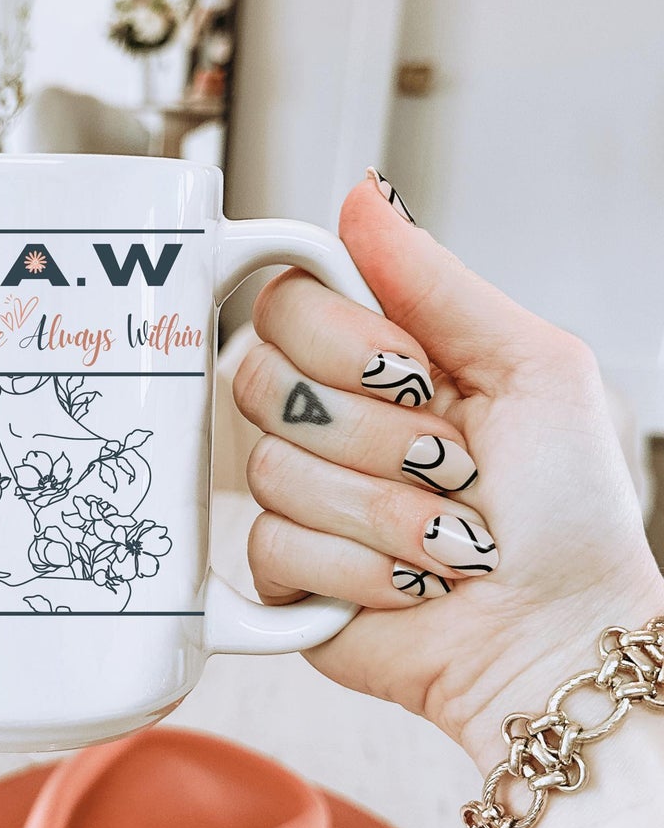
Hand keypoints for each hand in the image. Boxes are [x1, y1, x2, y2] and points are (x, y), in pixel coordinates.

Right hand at [233, 169, 663, 772]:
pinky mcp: (283, 574)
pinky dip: (361, 570)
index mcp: (377, 357)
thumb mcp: (530, 364)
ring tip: (450, 537)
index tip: (416, 373)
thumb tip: (360, 193)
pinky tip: (410, 584)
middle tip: (449, 463)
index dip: (340, 339)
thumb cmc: (568, 508)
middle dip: (375, 434)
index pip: (284, 302)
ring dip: (386, 512)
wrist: (562, 634)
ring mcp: (300, 496)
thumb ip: (435, 278)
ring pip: (271, 470)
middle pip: (259, 378)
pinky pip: (272, 547)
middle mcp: (327, 417)